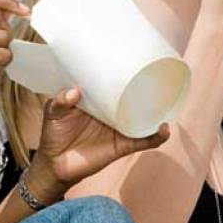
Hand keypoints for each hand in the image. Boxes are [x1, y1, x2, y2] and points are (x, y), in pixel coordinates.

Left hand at [27, 87, 169, 200]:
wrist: (54, 164)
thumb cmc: (54, 135)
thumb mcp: (53, 112)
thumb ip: (60, 101)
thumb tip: (76, 91)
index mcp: (98, 101)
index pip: (114, 85)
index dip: (124, 73)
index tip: (134, 58)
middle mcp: (112, 113)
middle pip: (134, 99)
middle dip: (148, 88)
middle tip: (158, 73)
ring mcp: (119, 129)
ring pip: (144, 118)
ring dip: (158, 111)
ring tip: (169, 100)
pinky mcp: (122, 146)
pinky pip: (143, 141)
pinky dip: (156, 137)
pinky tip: (164, 129)